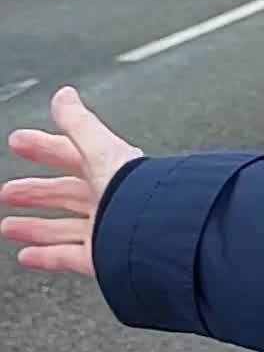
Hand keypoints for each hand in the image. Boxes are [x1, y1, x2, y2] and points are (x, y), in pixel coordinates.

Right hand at [2, 86, 144, 275]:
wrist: (159, 230)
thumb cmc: (138, 188)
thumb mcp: (101, 150)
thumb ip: (80, 124)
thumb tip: (64, 95)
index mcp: (113, 170)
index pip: (73, 154)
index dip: (45, 147)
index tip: (18, 141)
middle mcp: (111, 198)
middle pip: (67, 192)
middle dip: (36, 191)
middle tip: (8, 190)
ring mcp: (108, 227)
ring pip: (64, 227)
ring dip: (35, 226)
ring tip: (8, 225)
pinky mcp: (104, 255)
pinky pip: (70, 256)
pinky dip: (46, 256)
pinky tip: (26, 255)